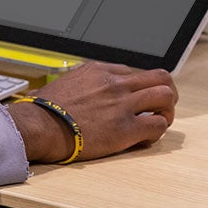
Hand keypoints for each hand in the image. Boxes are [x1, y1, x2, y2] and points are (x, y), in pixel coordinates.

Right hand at [6, 62, 176, 162]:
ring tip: (159, 121)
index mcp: (99, 70)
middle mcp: (114, 83)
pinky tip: (145, 137)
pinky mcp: (126, 128)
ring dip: (167, 110)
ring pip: (166, 96)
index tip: (133, 101)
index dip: (137, 88)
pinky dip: (157, 131)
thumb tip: (61, 92)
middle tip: (161, 106)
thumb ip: (77, 83)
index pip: (133, 72)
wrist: (40, 125)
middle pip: (159, 77)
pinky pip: (158, 124)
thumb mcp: (63, 83)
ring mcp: (122, 104)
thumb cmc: (45, 109)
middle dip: (165, 91)